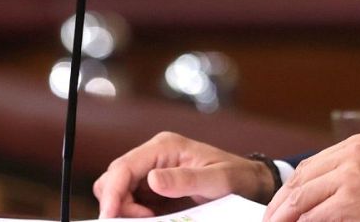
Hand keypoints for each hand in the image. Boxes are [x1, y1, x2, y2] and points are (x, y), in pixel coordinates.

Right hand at [93, 131, 273, 218]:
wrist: (249, 182)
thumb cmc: (237, 176)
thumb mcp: (218, 179)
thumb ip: (186, 179)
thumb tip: (152, 180)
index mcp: (165, 146)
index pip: (124, 167)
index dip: (112, 192)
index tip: (110, 217)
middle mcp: (154, 155)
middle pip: (114, 178)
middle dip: (118, 202)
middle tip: (142, 221)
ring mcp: (152, 171)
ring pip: (118, 189)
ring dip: (125, 208)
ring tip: (150, 220)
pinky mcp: (155, 188)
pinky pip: (131, 200)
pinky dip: (133, 212)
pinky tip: (151, 220)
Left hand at [262, 134, 359, 221]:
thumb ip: (336, 177)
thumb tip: (297, 197)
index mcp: (356, 144)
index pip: (310, 165)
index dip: (288, 188)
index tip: (276, 204)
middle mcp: (353, 154)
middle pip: (302, 178)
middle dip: (281, 203)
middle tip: (269, 219)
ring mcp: (351, 175)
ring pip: (303, 196)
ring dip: (285, 216)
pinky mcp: (349, 199)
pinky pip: (314, 214)